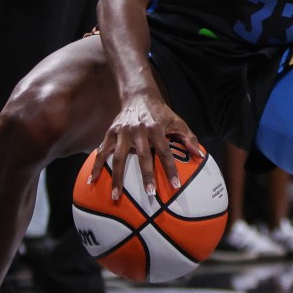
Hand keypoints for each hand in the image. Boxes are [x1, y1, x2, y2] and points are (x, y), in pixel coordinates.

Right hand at [86, 92, 202, 201]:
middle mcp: (139, 130)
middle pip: (142, 156)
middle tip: (150, 194)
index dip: (170, 168)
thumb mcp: (177, 121)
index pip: (165, 151)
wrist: (138, 96)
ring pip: (119, 157)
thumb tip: (200, 156)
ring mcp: (122, 132)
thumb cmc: (161, 113)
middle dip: (146, 175)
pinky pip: (102, 152)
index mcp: (156, 128)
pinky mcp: (111, 133)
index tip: (175, 185)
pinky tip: (92, 181)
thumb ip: (188, 138)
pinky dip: (96, 166)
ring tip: (116, 196)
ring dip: (117, 178)